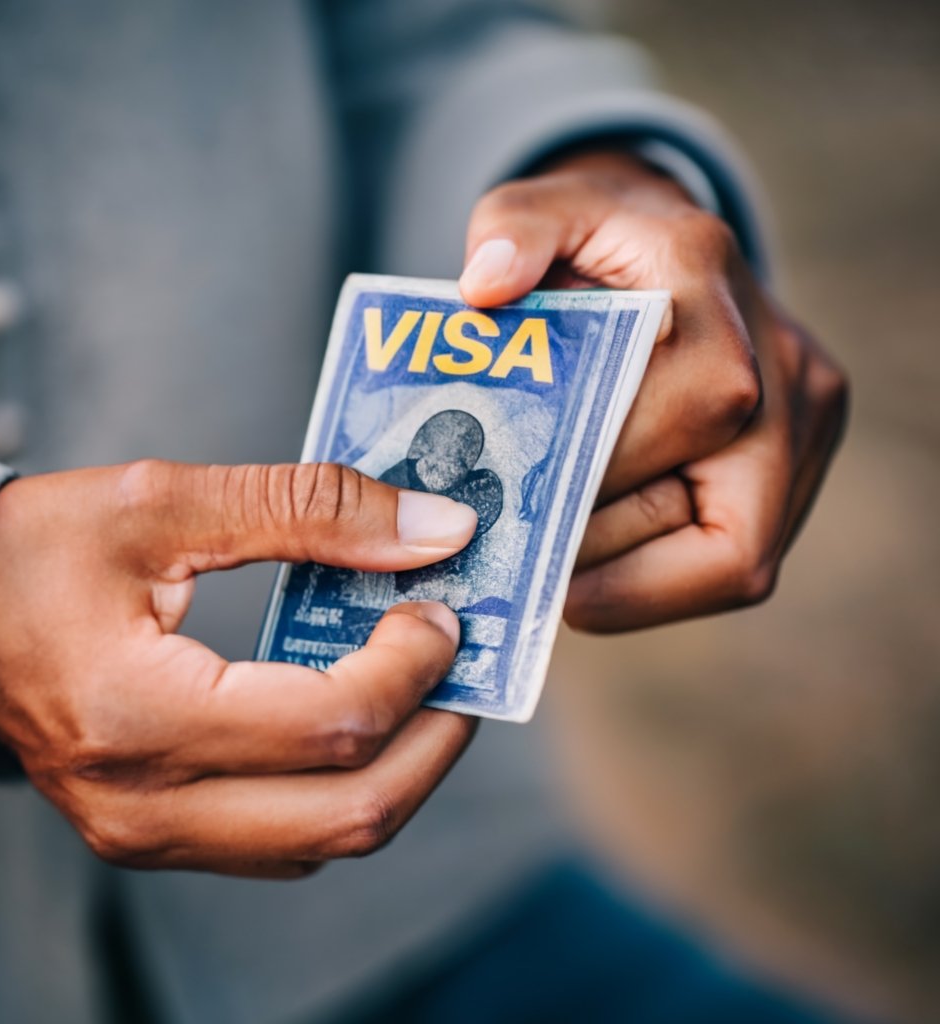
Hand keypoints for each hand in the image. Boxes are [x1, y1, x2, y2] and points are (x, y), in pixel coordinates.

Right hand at [0, 460, 477, 875]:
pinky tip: (363, 718)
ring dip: (403, 767)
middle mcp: (146, 806)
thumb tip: (437, 528)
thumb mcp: (166, 502)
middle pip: (350, 813)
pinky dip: (348, 784)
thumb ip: (309, 509)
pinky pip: (290, 839)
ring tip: (425, 687)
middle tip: (460, 662)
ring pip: (328, 839)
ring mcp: (152, 835)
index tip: (441, 609)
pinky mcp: (163, 835)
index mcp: (137, 716)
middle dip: (436, 736)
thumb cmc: (38, 553)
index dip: (413, 667)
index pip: (329, 727)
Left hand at [460, 152, 847, 630]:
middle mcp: (779, 356)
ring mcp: (807, 420)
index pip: (676, 410)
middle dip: (597, 546)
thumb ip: (514, 230)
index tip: (513, 524)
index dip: (597, 485)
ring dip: (626, 579)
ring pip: (733, 557)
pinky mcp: (804, 466)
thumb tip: (485, 287)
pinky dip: (656, 582)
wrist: (668, 249)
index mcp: (708, 277)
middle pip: (700, 501)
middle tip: (513, 567)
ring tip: (543, 579)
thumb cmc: (593, 242)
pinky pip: (736, 560)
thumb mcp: (544, 210)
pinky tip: (585, 578)